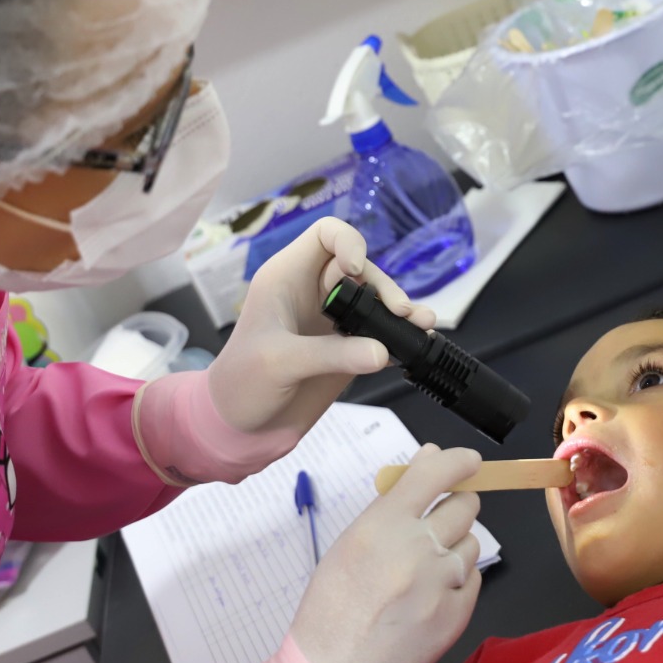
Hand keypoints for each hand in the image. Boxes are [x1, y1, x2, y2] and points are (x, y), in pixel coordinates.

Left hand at [207, 217, 433, 445]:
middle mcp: (314, 292)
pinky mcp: (347, 347)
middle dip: (384, 284)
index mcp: (287, 277)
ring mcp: (332, 320)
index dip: (348, 242)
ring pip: (376, 298)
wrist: (241, 427)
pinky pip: (380, 331)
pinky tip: (418, 340)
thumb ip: (330, 355)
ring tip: (422, 324)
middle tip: (400, 312)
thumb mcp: (279, 363)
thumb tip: (381, 352)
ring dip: (400, 308)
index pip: (325, 235)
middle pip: (361, 267)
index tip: (357, 272)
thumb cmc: (241, 384)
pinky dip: (400, 333)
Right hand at [290, 444, 481, 662]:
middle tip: (436, 523)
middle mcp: (417, 549)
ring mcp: (441, 583)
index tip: (470, 462)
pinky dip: (458, 580)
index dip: (458, 462)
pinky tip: (430, 596)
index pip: (435, 475)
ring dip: (455, 547)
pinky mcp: (458, 613)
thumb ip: (394, 502)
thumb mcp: (350, 543)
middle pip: (465, 507)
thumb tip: (429, 458)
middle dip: (455, 508)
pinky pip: (472, 579)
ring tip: (423, 570)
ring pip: (472, 543)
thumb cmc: (333, 606)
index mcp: (383, 526)